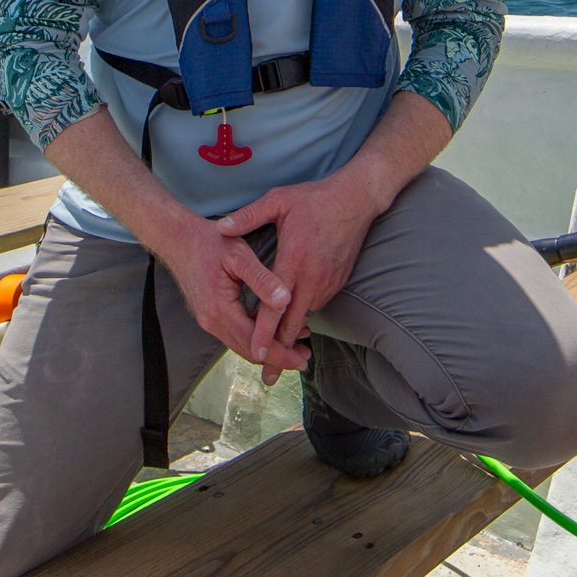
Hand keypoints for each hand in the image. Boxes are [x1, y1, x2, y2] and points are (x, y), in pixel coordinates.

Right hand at [150, 213, 308, 380]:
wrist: (177, 239)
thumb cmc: (208, 242)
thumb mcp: (239, 256)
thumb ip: (262, 280)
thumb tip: (285, 300)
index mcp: (220, 309)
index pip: (255, 342)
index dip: (281, 354)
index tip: (302, 359)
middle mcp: (212, 321)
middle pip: (249, 351)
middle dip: (277, 357)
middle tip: (304, 357)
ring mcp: (208, 320)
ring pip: (241, 346)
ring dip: (266, 349)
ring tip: (293, 345)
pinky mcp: (209, 315)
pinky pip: (234, 334)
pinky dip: (254, 337)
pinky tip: (270, 329)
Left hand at [220, 174, 372, 381]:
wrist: (356, 200)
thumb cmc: (313, 199)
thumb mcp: (277, 201)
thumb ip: (247, 216)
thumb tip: (220, 227)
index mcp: (293, 261)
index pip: (275, 305)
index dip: (265, 332)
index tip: (256, 353)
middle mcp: (312, 278)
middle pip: (292, 324)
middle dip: (279, 351)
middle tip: (268, 377)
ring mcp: (328, 282)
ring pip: (305, 316)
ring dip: (291, 335)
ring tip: (278, 357)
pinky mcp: (338, 282)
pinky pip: (317, 305)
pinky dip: (304, 317)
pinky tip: (293, 324)